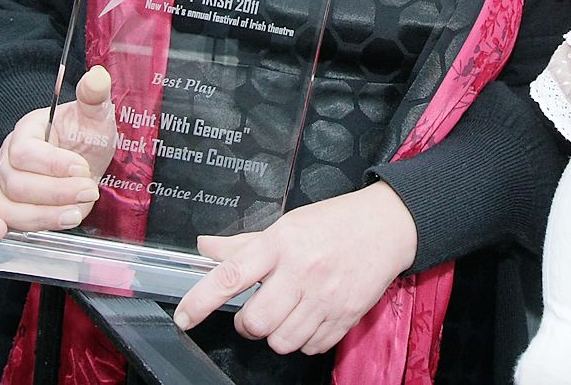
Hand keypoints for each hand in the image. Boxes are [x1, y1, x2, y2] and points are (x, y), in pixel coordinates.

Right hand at [0, 65, 115, 241]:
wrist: (85, 156)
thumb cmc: (85, 134)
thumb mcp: (95, 114)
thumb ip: (94, 96)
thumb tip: (98, 76)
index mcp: (27, 131)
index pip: (25, 152)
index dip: (53, 164)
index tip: (82, 168)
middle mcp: (10, 159)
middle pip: (17, 183)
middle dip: (56, 193)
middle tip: (89, 191)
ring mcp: (6, 184)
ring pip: (8, 206)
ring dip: (41, 216)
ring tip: (73, 214)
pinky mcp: (8, 207)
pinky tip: (0, 233)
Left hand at [174, 182, 416, 355]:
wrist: (386, 226)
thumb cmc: (334, 223)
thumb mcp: (287, 225)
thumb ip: (243, 244)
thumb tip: (204, 248)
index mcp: (281, 244)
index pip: (231, 275)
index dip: (201, 299)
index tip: (184, 317)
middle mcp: (301, 271)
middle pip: (255, 322)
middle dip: (249, 323)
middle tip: (257, 309)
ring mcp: (325, 296)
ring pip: (281, 341)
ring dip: (276, 334)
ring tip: (287, 313)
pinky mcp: (345, 316)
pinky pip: (310, 347)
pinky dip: (304, 340)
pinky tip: (310, 317)